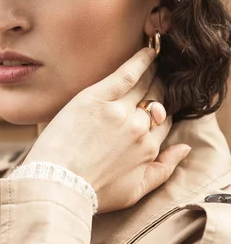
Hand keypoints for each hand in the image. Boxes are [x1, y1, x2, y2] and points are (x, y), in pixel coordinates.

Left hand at [23, 48, 190, 212]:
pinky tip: (147, 51)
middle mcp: (139, 127)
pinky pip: (126, 73)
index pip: (162, 122)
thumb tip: (185, 149)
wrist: (58, 184)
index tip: (155, 106)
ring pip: (144, 85)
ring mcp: (118, 111)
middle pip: (156, 100)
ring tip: (155, 62)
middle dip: (158, 90)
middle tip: (157, 80)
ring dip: (153, 73)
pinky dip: (139, 61)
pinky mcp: (96, 98)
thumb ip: (164, 169)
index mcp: (148, 148)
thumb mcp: (136, 191)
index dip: (159, 114)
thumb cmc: (94, 192)